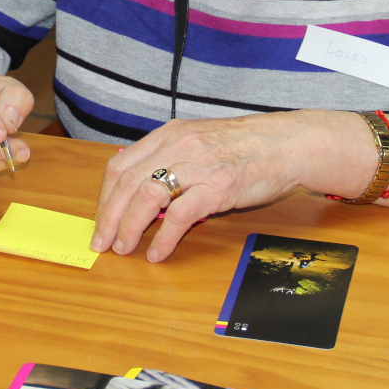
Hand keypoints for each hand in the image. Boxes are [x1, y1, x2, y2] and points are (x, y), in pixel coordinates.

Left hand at [91, 111, 371, 261]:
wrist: (287, 144)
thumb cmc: (244, 146)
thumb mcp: (198, 142)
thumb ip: (169, 159)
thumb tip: (141, 191)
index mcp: (169, 135)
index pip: (120, 166)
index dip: (104, 197)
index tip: (101, 219)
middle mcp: (177, 146)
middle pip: (126, 183)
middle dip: (108, 217)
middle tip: (101, 243)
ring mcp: (197, 166)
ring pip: (146, 198)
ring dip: (129, 228)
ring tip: (123, 249)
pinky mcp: (217, 187)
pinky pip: (179, 215)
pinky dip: (163, 237)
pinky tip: (158, 252)